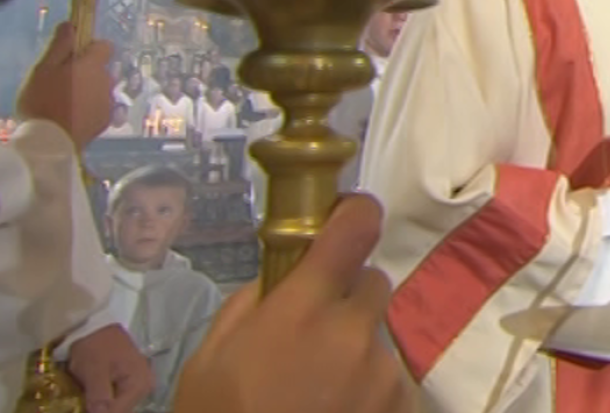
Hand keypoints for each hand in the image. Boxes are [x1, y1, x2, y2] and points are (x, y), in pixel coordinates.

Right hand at [18, 23, 114, 149]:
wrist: (49, 143)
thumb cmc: (41, 102)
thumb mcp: (42, 69)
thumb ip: (59, 46)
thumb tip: (71, 24)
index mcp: (93, 66)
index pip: (104, 46)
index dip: (90, 48)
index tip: (72, 56)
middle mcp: (107, 82)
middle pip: (101, 69)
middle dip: (86, 72)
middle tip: (61, 83)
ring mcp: (109, 103)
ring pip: (100, 89)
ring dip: (88, 91)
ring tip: (64, 103)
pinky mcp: (106, 122)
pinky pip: (100, 107)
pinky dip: (90, 108)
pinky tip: (71, 117)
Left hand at [67, 324, 152, 412]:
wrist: (94, 325)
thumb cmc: (95, 346)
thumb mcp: (94, 372)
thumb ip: (99, 397)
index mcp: (139, 384)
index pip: (119, 412)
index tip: (84, 409)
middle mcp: (144, 387)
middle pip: (121, 410)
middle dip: (101, 410)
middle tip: (83, 405)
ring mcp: (138, 384)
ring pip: (118, 407)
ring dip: (102, 407)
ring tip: (85, 402)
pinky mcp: (130, 382)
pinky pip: (117, 399)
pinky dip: (104, 401)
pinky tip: (91, 398)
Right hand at [171, 194, 409, 412]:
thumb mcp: (209, 359)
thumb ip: (250, 306)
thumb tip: (280, 279)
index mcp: (302, 307)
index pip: (354, 228)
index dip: (353, 215)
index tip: (347, 218)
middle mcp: (353, 331)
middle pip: (372, 283)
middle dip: (346, 300)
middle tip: (312, 338)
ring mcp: (383, 374)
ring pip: (379, 339)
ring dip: (356, 354)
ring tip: (319, 395)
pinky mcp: (401, 406)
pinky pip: (391, 382)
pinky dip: (371, 394)